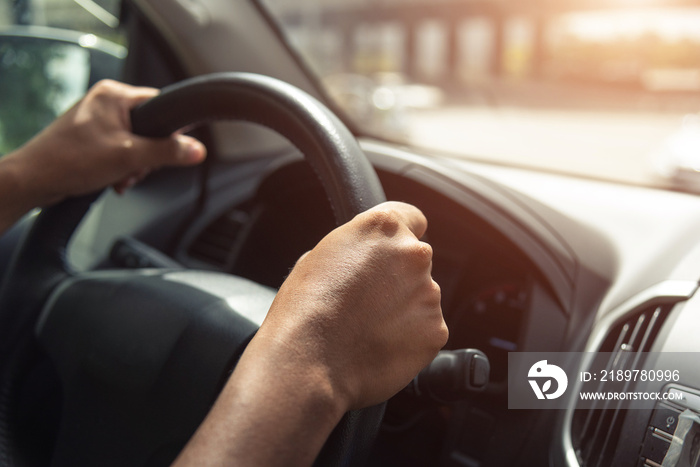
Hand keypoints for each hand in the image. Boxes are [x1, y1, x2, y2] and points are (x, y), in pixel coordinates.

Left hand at [6, 79, 205, 205]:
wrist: (34, 180)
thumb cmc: (70, 161)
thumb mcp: (129, 157)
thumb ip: (167, 152)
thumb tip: (197, 150)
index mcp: (114, 95)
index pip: (160, 104)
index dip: (171, 129)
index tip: (174, 147)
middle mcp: (106, 103)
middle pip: (150, 127)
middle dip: (147, 155)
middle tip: (135, 168)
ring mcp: (97, 120)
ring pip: (136, 143)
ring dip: (134, 165)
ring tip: (120, 176)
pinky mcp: (91, 138)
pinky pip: (121, 150)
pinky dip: (122, 167)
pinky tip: (114, 179)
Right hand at [174, 201, 447, 465]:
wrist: (307, 362)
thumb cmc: (304, 311)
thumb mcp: (319, 256)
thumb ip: (355, 248)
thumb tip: (364, 258)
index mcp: (383, 228)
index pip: (412, 218)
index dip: (400, 236)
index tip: (391, 253)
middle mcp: (413, 254)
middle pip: (415, 261)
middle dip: (397, 277)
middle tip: (368, 301)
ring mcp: (429, 294)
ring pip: (422, 297)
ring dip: (403, 309)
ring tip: (368, 328)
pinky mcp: (435, 330)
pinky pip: (426, 329)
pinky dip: (410, 338)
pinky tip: (380, 346)